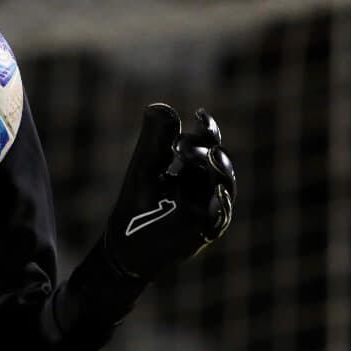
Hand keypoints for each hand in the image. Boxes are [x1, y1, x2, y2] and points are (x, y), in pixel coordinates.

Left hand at [104, 103, 235, 280]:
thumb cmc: (137, 204)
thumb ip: (155, 140)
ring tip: (212, 156)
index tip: (200, 114)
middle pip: (219, 163)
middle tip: (183, 144)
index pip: (208, 145)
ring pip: (224, 188)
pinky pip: (219, 218)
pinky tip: (219, 193)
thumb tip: (158, 106)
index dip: (207, 130)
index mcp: (195, 170)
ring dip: (221, 171)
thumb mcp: (145, 167)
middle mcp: (206, 188)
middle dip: (205, 150)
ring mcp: (209, 211)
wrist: (125, 244)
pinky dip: (221, 205)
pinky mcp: (204, 232)